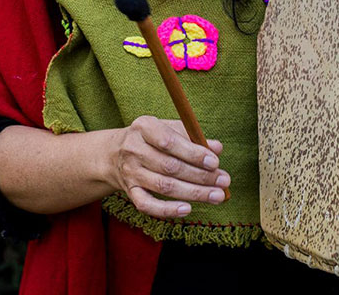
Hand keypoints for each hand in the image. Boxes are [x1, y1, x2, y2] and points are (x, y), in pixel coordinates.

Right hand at [106, 116, 228, 219]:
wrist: (114, 154)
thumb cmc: (151, 139)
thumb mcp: (168, 128)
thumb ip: (193, 136)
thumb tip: (217, 148)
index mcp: (144, 127)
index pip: (169, 141)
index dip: (193, 153)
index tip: (215, 162)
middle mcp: (133, 149)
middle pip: (170, 167)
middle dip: (200, 176)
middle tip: (224, 181)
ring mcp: (130, 172)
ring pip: (164, 186)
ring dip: (193, 193)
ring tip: (217, 196)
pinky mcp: (129, 192)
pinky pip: (147, 205)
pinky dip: (167, 210)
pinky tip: (188, 209)